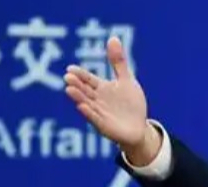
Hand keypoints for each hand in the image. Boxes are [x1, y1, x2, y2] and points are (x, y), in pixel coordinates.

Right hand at [63, 36, 158, 165]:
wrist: (139, 127)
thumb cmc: (131, 104)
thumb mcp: (126, 80)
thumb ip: (118, 62)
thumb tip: (112, 37)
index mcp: (101, 88)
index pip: (87, 79)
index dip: (80, 74)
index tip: (70, 68)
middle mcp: (97, 100)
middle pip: (84, 90)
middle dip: (76, 84)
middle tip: (67, 77)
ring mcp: (99, 113)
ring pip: (87, 103)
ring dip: (78, 97)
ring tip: (69, 89)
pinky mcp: (104, 126)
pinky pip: (95, 119)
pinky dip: (89, 113)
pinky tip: (82, 107)